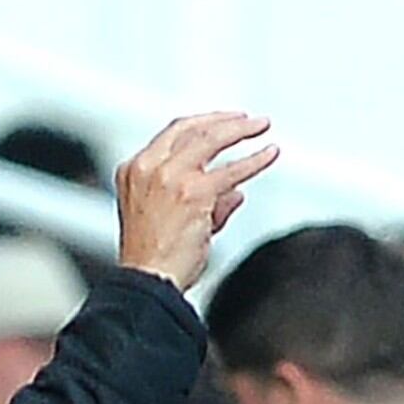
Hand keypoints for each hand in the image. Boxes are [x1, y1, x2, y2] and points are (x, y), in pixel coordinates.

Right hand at [115, 112, 280, 293]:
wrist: (147, 283)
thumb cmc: (152, 264)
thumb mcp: (167, 223)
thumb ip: (204, 204)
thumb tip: (233, 194)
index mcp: (134, 171)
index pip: (172, 135)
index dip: (201, 124)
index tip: (222, 123)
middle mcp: (149, 167)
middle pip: (192, 128)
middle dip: (224, 120)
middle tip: (247, 121)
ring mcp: (171, 177)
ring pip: (212, 138)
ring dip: (241, 130)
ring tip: (261, 127)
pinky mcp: (195, 192)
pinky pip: (232, 170)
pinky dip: (255, 160)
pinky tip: (268, 154)